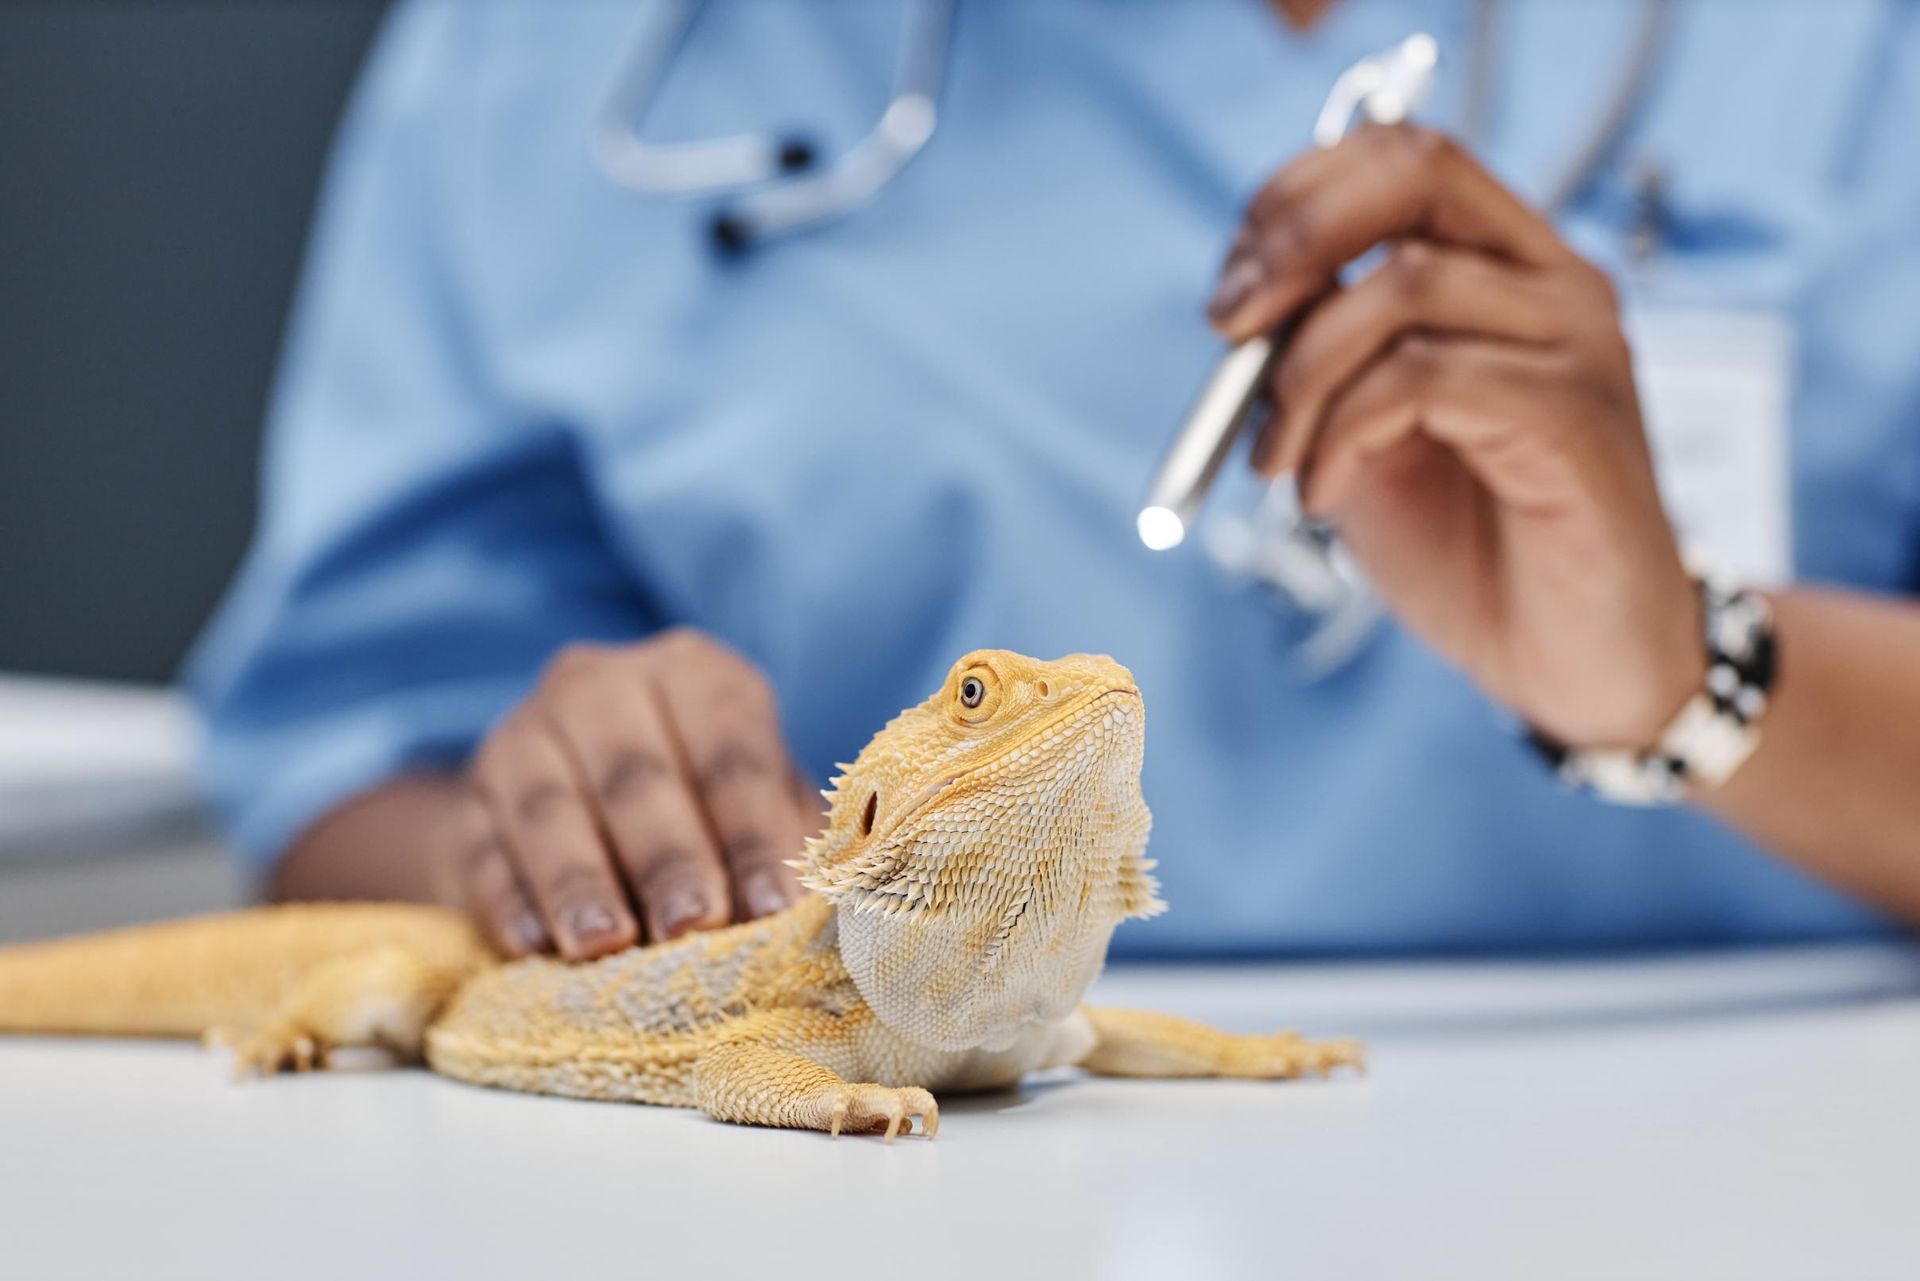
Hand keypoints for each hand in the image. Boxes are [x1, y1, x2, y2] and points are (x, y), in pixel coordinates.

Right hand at [442, 629, 821, 959]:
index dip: (752, 831)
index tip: (774, 907)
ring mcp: (521, 737)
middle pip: (636, 774)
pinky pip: (482, 850)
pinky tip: (534, 948)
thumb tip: (838, 908)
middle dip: (667, 858)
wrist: (576, 802)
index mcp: (692, 674)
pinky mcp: (466, 803)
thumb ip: (792, 839)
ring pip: (548, 806)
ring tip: (607, 947)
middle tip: (694, 929)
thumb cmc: (703, 808)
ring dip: (579, 881)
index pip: (728, 749)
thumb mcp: (757, 804)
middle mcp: (601, 685)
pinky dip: (509, 901)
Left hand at [1208, 124, 1702, 747]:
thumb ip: (1318, 366)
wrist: (1572, 661)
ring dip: (1302, 377)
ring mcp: (1576, 341)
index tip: (1230, 296)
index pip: (1399, 156)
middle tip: (1228, 330)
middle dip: (1296, 239)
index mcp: (1505, 268)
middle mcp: (1553, 281)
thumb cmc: (1471, 547)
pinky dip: (1345, 431)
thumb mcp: (1361, 440)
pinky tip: (1323, 493)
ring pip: (1403, 287)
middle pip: (1414, 173)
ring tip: (1281, 463)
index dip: (1294, 201)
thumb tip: (1243, 310)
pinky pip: (1426, 378)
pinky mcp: (1577, 415)